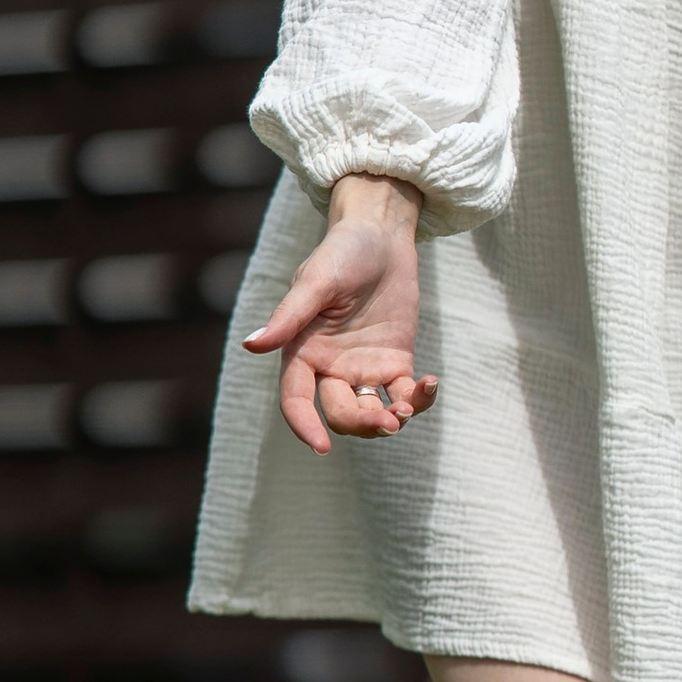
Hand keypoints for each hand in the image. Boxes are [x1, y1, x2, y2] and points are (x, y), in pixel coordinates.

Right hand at [243, 175, 437, 453]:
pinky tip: (430, 385)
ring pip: (372, 413)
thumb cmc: (341, 252)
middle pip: (339, 414)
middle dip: (362, 424)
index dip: (304, 426)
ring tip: (408, 408)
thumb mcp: (316, 281)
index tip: (321, 447)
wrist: (381, 234)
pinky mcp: (394, 362)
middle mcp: (329, 367)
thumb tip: (251, 345)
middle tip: (390, 420)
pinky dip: (418, 399)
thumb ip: (289, 316)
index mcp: (301, 351)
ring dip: (390, 420)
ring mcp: (363, 368)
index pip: (295, 400)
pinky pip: (403, 394)